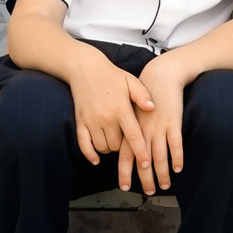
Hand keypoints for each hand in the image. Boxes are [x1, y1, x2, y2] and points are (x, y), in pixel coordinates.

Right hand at [68, 50, 153, 186]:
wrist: (85, 68)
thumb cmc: (112, 76)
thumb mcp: (131, 81)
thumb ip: (143, 95)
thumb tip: (153, 108)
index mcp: (121, 109)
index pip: (133, 136)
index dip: (140, 152)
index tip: (146, 163)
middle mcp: (105, 118)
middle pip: (117, 145)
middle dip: (125, 148)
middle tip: (129, 142)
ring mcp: (91, 121)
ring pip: (102, 147)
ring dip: (110, 149)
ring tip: (116, 142)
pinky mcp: (80, 122)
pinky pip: (83, 145)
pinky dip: (90, 154)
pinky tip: (96, 159)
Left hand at [133, 54, 190, 195]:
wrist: (161, 76)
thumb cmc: (147, 95)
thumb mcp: (132, 111)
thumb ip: (131, 131)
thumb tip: (130, 151)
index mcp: (132, 129)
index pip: (125, 156)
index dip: (125, 172)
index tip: (124, 187)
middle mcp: (144, 131)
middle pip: (143, 161)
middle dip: (146, 179)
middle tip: (148, 192)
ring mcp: (159, 128)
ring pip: (160, 156)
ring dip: (162, 173)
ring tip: (165, 185)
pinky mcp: (174, 123)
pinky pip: (176, 144)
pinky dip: (177, 158)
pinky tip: (178, 168)